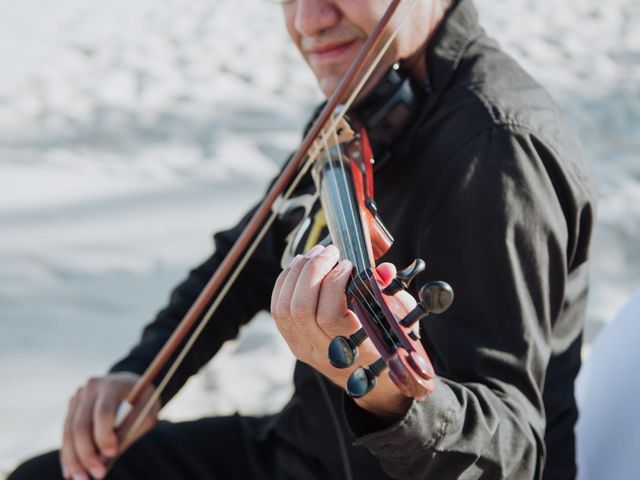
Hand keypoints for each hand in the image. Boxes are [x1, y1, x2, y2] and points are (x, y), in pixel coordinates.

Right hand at [60, 372, 158, 479]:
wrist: (132, 384)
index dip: (104, 436)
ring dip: (73, 459)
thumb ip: (126, 433)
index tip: (112, 454)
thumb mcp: (146, 414)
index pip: (103, 413)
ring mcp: (78, 396)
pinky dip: (68, 454)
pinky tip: (70, 472)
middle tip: (97, 476)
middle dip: (86, 455)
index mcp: (112, 385)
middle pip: (81, 425)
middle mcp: (91, 388)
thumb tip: (102, 461)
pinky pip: (66, 433)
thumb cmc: (143, 401)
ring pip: (69, 432)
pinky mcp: (72, 406)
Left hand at [271, 244, 416, 419]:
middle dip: (312, 271)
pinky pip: (277, 309)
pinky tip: (299, 266)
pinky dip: (284, 282)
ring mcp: (304, 348)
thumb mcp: (399, 321)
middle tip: (329, 252)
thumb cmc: (388, 345)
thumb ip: (392, 295)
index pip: (329, 316)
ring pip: (284, 308)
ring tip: (314, 255)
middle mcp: (323, 352)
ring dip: (296, 273)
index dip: (333, 284)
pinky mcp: (293, 341)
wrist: (374, 382)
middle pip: (300, 309)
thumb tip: (384, 270)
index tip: (348, 264)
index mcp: (353, 350)